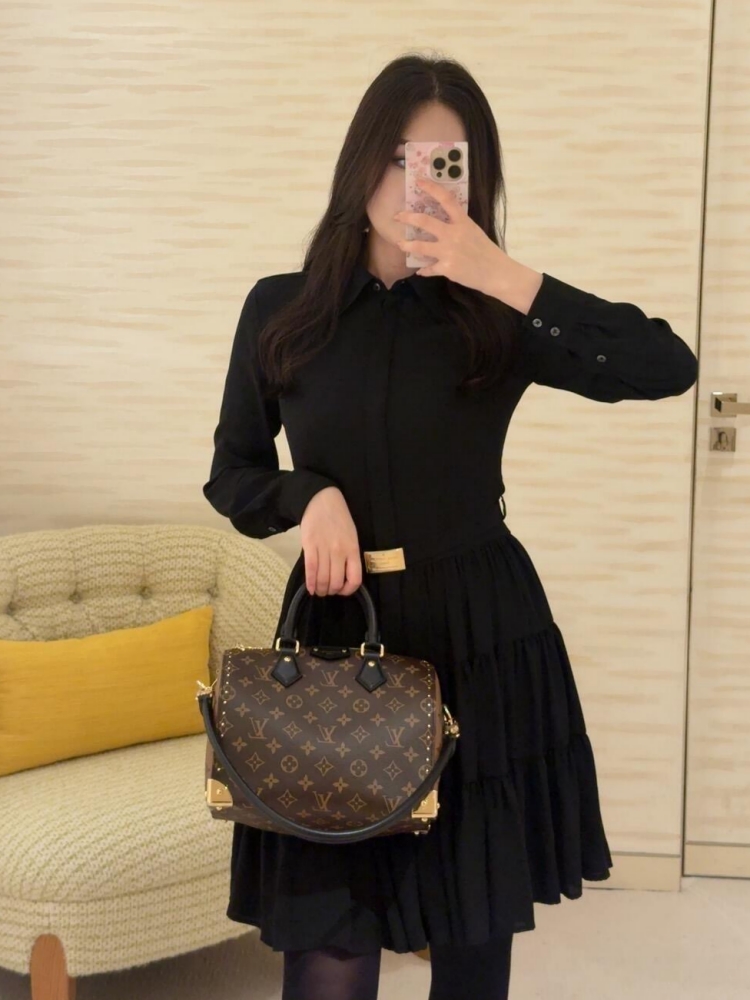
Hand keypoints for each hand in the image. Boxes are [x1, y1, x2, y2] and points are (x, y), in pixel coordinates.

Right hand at [299, 486, 362, 596]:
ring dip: (321, 589)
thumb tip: (344, 575)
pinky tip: (310, 589)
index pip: (355, 579)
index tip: (343, 591)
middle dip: (331, 591)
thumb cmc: (339, 518)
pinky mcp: (310, 546)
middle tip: (328, 591)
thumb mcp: (352, 536)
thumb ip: (349, 555)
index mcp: (353, 549)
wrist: (321, 500)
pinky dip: (310, 583)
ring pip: (323, 579)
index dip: (348, 590)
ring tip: (319, 591)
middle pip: (336, 582)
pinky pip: (310, 570)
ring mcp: (324, 549)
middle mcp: (340, 551)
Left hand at [393, 174, 507, 293]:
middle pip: (425, 222)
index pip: (446, 199)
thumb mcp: (474, 232)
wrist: (496, 272)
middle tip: (397, 216)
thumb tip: (443, 224)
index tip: (419, 181)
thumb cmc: (486, 251)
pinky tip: (420, 270)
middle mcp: (454, 234)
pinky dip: (424, 270)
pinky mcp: (447, 268)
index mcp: (463, 222)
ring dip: (407, 245)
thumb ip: (458, 226)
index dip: (431, 188)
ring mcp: (449, 251)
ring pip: (420, 246)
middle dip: (408, 218)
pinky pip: (429, 268)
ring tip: (400, 244)